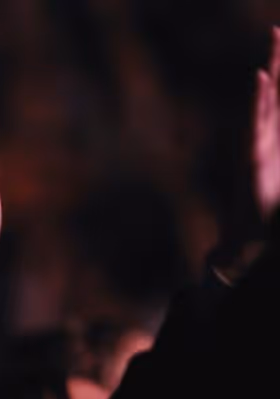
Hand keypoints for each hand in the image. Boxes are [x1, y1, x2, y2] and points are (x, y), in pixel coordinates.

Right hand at [252, 27, 279, 233]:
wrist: (252, 240)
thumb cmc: (270, 213)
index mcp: (277, 138)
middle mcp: (266, 136)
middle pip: (275, 90)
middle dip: (278, 60)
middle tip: (278, 28)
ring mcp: (257, 143)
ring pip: (266, 99)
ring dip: (270, 70)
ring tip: (274, 40)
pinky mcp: (253, 156)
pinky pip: (255, 121)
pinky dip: (258, 98)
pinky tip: (261, 78)